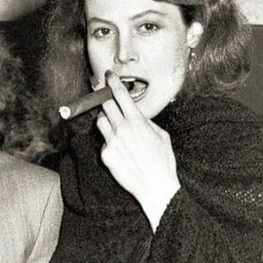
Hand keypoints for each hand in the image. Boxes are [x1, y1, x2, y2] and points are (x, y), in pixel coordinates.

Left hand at [96, 72, 180, 230]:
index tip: (108, 75)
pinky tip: (120, 149)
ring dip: (105, 119)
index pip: (120, 95)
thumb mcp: (161, 134)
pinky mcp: (106, 155)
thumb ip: (146, 122)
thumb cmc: (162, 161)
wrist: (155, 186)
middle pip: (105, 105)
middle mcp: (122, 129)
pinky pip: (103, 142)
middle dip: (105, 99)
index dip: (112, 82)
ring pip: (100, 121)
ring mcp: (112, 142)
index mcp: (137, 121)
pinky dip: (109, 142)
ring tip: (113, 124)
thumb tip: (136, 115)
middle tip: (105, 97)